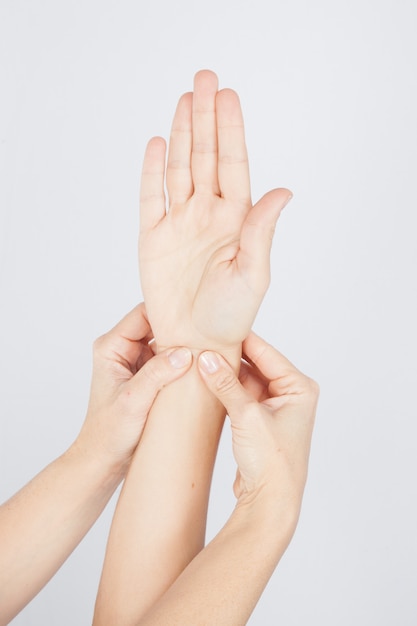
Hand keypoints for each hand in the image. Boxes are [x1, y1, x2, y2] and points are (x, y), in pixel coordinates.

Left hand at [76, 304, 191, 472]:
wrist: (104, 459)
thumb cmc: (108, 432)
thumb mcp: (134, 401)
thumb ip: (157, 374)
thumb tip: (185, 353)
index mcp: (111, 347)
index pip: (143, 314)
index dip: (168, 311)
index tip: (194, 315)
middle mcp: (122, 349)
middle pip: (156, 325)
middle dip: (179, 329)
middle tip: (205, 334)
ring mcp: (136, 362)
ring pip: (165, 342)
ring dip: (182, 347)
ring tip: (205, 350)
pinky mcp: (147, 376)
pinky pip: (169, 360)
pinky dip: (183, 362)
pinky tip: (199, 366)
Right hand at [139, 70, 291, 354]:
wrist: (197, 342)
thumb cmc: (231, 315)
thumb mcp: (253, 273)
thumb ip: (262, 230)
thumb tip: (283, 191)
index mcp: (236, 220)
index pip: (233, 165)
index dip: (230, 130)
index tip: (227, 96)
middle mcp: (208, 214)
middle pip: (205, 156)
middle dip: (205, 117)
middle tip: (204, 78)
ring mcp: (179, 223)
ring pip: (180, 168)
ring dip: (182, 134)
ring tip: (184, 100)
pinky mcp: (153, 238)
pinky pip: (151, 197)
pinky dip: (152, 171)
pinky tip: (157, 144)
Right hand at [198, 332, 318, 514]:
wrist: (271, 502)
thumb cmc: (272, 462)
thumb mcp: (247, 416)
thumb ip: (226, 384)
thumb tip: (207, 358)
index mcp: (299, 388)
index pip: (266, 353)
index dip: (240, 338)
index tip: (215, 325)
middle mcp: (291, 394)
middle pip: (255, 364)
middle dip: (229, 356)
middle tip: (202, 342)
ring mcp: (275, 407)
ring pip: (246, 380)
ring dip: (225, 373)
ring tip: (200, 359)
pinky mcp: (260, 420)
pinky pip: (240, 395)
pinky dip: (225, 389)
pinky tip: (206, 380)